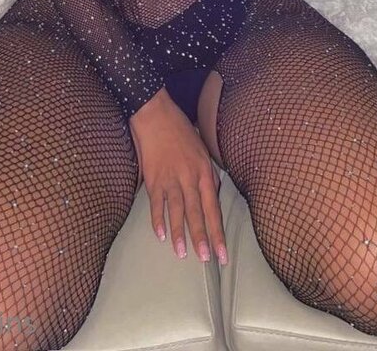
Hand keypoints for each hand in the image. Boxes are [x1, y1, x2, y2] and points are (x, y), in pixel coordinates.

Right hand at [130, 88, 226, 265]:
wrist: (155, 114)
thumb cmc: (181, 129)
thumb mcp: (202, 149)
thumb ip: (207, 174)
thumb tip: (210, 196)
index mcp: (204, 171)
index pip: (214, 208)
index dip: (218, 232)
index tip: (223, 254)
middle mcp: (189, 177)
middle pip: (197, 214)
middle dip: (202, 239)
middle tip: (207, 260)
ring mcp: (170, 179)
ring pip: (177, 212)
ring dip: (180, 234)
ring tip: (182, 254)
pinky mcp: (153, 178)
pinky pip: (156, 203)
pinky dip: (158, 219)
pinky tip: (161, 235)